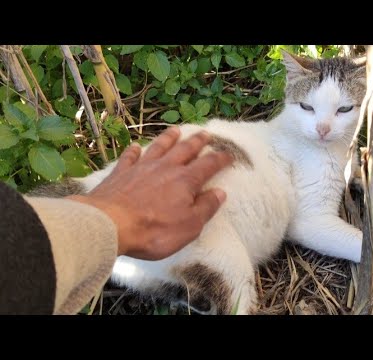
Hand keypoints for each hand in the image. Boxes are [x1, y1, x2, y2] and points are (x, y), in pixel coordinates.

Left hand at [68, 127, 233, 259]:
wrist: (110, 224)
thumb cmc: (154, 230)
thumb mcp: (189, 226)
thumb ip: (206, 208)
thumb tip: (220, 192)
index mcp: (186, 180)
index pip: (208, 165)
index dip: (221, 159)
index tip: (229, 154)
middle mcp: (166, 168)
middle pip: (185, 149)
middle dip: (198, 141)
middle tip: (206, 134)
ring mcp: (142, 168)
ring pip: (159, 147)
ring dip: (169, 138)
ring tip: (176, 130)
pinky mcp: (121, 172)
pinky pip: (130, 157)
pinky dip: (134, 150)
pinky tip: (136, 146)